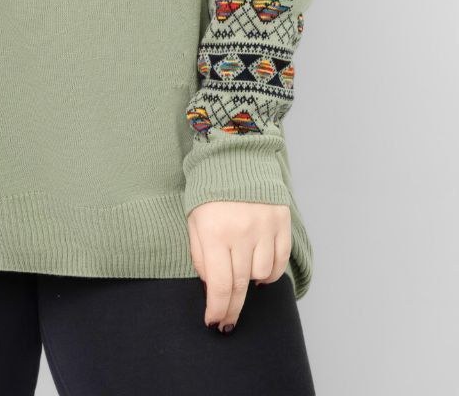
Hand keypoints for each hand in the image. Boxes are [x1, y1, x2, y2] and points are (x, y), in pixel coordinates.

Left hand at [187, 200, 291, 331]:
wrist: (234, 152)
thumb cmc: (208, 188)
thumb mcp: (194, 220)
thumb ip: (201, 255)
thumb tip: (211, 286)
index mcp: (215, 232)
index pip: (219, 285)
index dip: (217, 309)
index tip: (214, 321)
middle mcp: (242, 233)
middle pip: (240, 285)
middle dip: (232, 309)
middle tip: (227, 323)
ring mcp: (265, 227)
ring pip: (261, 275)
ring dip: (250, 283)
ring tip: (241, 277)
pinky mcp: (282, 221)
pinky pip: (279, 260)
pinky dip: (270, 272)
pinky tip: (260, 272)